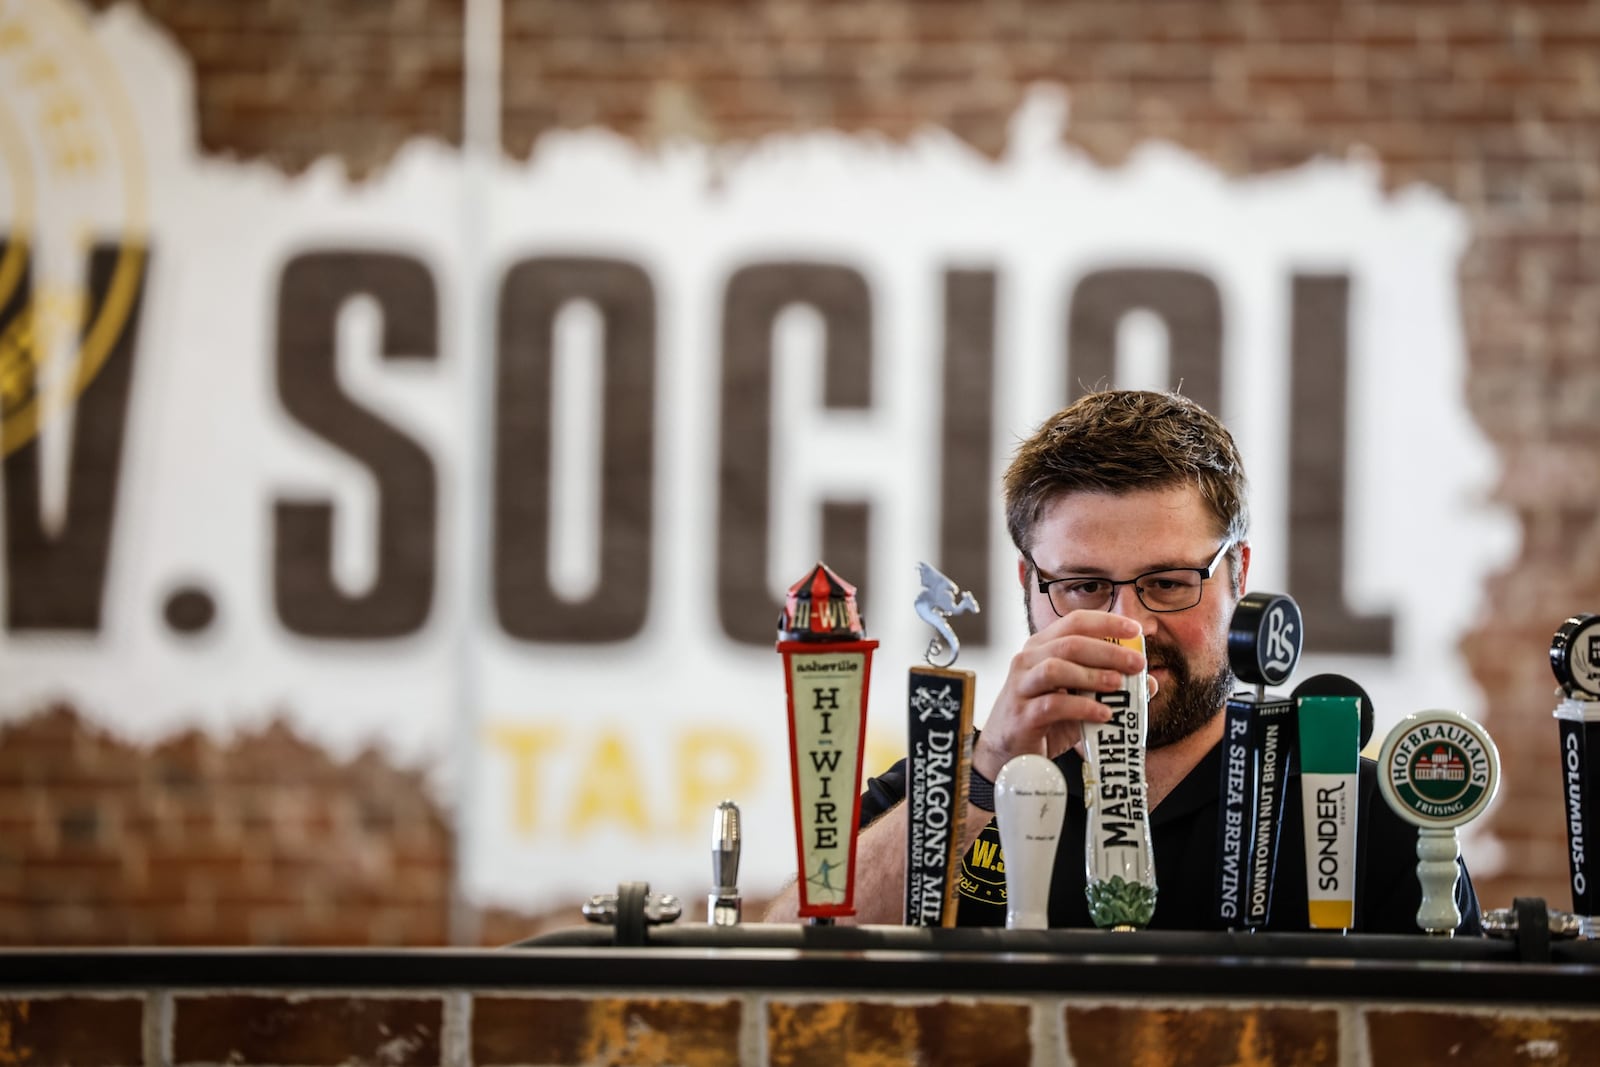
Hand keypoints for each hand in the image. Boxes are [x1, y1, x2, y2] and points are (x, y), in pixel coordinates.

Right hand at [971, 610, 1154, 779]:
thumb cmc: (1044, 720)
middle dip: (1107, 652)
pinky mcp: (1022, 714)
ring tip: (1119, 685)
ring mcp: (1021, 687)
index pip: (1074, 622)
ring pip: (1056, 669)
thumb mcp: (1079, 698)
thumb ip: (1109, 687)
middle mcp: (1027, 660)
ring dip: (1092, 675)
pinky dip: (1082, 707)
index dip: (1106, 622)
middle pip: (1069, 644)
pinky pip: (1052, 704)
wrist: (1009, 754)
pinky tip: (1103, 714)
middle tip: (1137, 664)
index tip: (1135, 630)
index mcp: (1042, 647)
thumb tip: (1150, 681)